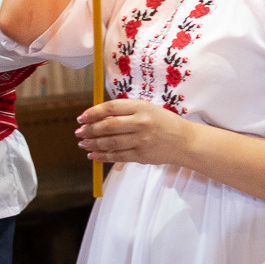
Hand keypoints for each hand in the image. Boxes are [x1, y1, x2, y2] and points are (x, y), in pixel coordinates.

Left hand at [74, 98, 190, 164]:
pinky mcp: (142, 155)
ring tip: (83, 144)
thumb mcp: (147, 110)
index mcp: (141, 107)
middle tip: (79, 132)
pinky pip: (118, 156)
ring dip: (93, 144)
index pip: (111, 108)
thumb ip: (126, 112)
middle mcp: (141, 123)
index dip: (93, 112)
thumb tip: (98, 118)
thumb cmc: (163, 123)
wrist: (184, 141)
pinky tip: (93, 155)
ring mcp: (142, 140)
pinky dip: (103, 156)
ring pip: (111, 142)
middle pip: (108, 126)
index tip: (82, 117)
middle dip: (90, 130)